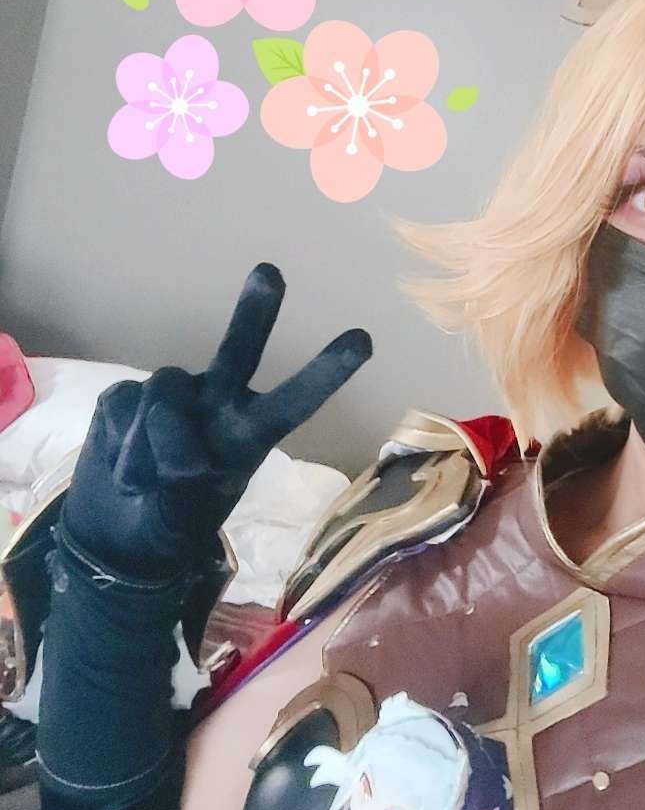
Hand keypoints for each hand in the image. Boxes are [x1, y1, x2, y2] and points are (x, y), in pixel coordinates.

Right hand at [61, 263, 370, 576]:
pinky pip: (123, 408)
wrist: (116, 535)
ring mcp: (172, 397)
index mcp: (249, 434)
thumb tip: (180, 457)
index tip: (363, 340)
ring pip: (166, 392)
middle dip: (254, 314)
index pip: (294, 401)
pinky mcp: (125, 399)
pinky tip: (121, 473)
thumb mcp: (184, 522)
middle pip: (239, 351)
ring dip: (151, 444)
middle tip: (271, 274)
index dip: (325, 372)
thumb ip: (184, 490)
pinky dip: (119, 449)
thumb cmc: (170, 525)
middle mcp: (217, 403)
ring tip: (142, 485)